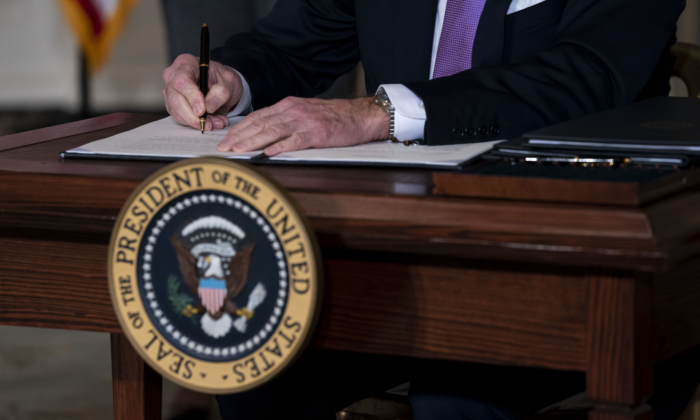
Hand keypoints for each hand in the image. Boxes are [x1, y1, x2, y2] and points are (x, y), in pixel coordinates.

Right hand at [162, 54, 243, 130]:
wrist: (221, 84)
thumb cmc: (222, 78)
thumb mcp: (229, 81)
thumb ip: (221, 92)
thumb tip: (208, 107)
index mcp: (185, 63)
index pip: (182, 81)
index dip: (192, 98)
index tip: (202, 111)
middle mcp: (173, 76)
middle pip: (175, 99)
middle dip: (192, 115)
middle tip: (208, 124)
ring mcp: (170, 91)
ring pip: (176, 111)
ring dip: (196, 121)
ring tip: (215, 123)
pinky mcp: (173, 105)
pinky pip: (180, 118)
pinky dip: (195, 123)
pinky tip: (210, 123)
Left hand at [216, 96, 389, 155]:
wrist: (359, 116)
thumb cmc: (332, 117)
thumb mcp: (304, 112)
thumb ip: (284, 119)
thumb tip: (262, 132)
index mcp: (288, 106)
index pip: (257, 117)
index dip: (239, 129)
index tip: (225, 140)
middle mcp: (293, 111)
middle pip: (261, 124)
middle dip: (239, 137)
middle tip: (224, 149)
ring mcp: (305, 122)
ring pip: (273, 131)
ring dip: (253, 142)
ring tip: (238, 150)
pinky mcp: (318, 134)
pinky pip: (296, 141)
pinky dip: (281, 147)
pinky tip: (268, 153)